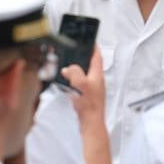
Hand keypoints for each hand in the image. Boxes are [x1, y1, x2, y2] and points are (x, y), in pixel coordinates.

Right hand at [65, 47, 110, 163]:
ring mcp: (92, 90)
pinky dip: (73, 82)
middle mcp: (96, 81)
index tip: (89, 39)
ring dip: (75, 71)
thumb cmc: (89, 106)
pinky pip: (79, 85)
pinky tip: (66, 85)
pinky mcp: (86, 98)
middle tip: (73, 52)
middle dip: (81, 58)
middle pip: (89, 65)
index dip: (93, 46)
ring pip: (83, 75)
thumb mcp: (81, 83)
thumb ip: (75, 72)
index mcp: (97, 75)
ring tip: (66, 68)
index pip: (96, 56)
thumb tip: (70, 69)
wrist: (91, 125)